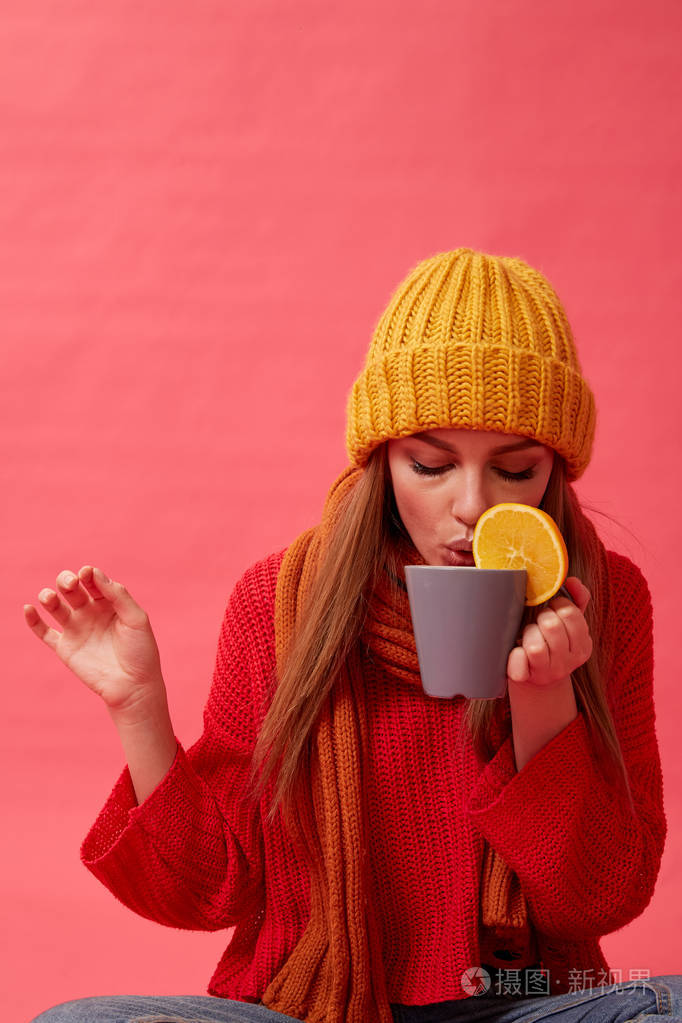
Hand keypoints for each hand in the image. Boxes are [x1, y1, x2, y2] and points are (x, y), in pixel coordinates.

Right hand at [24, 566, 165, 714]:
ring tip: (49, 597)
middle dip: (67, 581)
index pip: (93, 581)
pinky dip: (33, 620)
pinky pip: (44, 632)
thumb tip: (95, 573)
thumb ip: (118, 595)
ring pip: (56, 607)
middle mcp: (90, 613)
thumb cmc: (140, 651)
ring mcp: (76, 629)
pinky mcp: (65, 647)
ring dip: (49, 597)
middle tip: (70, 584)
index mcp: (109, 603)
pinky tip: (28, 608)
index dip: (88, 574)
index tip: (87, 573)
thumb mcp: (136, 619)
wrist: (133, 685)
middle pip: (72, 589)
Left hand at [506, 576, 592, 688]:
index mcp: (583, 646)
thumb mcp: (569, 623)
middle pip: (551, 626)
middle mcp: (568, 663)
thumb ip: (577, 599)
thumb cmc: (551, 642)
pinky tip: (517, 652)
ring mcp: (547, 674)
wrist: (535, 677)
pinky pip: (518, 661)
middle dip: (541, 618)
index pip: (570, 614)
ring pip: (535, 646)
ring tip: (528, 636)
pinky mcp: (525, 679)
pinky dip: (515, 654)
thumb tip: (572, 580)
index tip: (552, 609)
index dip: (556, 605)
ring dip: (527, 634)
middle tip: (538, 623)